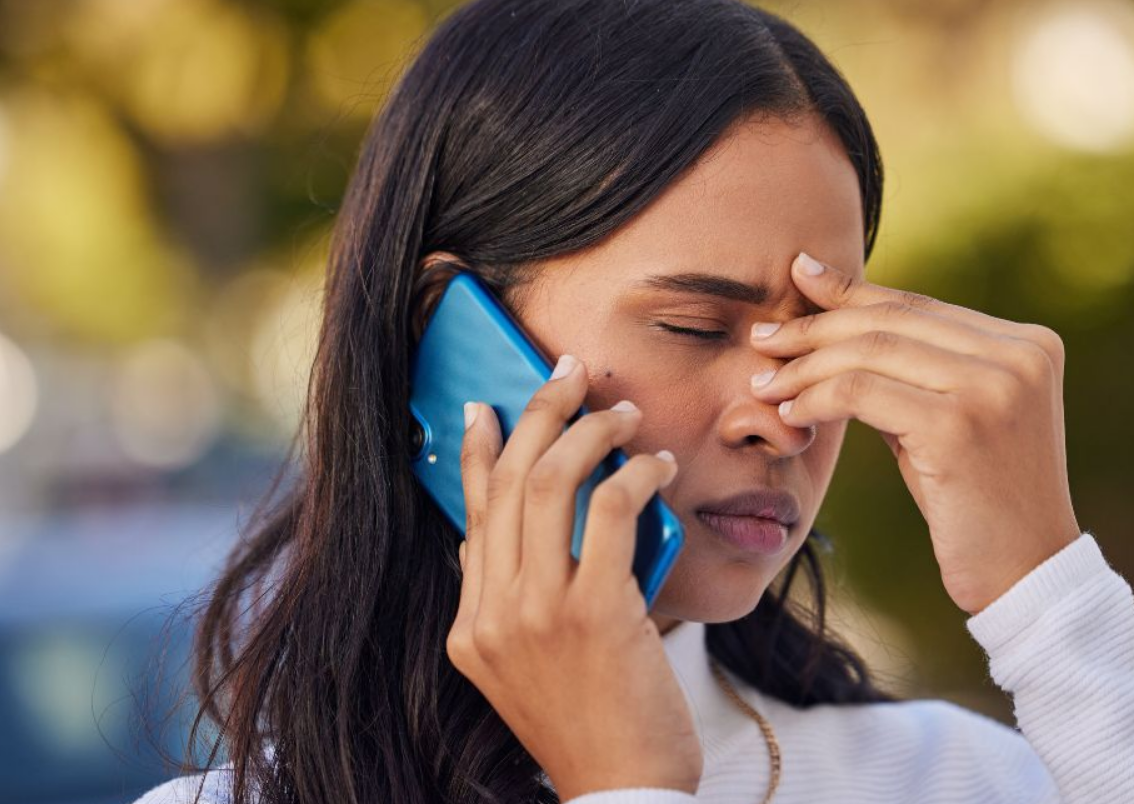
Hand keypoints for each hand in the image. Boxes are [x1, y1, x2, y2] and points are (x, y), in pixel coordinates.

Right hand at [445, 354, 702, 799]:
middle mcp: (492, 615)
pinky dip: (637, 473)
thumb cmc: (591, 726)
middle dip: (538, 415)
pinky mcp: (595, 613)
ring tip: (623, 412)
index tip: (485, 405)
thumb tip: (512, 534)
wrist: (622, 794)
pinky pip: (612, 511)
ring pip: (550, 483)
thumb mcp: (527, 670)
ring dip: (591, 433)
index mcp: (471, 627)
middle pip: (506, 483)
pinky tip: (660, 465)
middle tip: (571, 377)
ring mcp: (537, 614)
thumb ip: (511, 603)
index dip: (475, 451)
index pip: (469, 515)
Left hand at [750, 252, 1081, 613]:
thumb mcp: (948, 418)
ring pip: (870, 352)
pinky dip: (816, 398)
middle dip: (815, 328)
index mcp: (1028, 343)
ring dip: (805, 366)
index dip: (850, 292)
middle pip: (890, 322)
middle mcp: (1019, 355)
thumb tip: (835, 315)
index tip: (798, 276)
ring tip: (764, 383)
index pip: (917, 306)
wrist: (1026, 574)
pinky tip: (791, 413)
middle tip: (763, 339)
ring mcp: (995, 387)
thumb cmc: (975, 499)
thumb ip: (911, 369)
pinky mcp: (959, 426)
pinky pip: (862, 392)